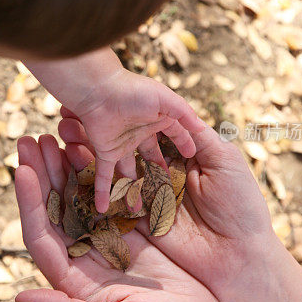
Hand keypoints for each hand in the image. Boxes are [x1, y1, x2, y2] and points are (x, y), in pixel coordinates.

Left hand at [15, 135, 225, 301]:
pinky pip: (106, 197)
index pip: (41, 236)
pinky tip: (90, 147)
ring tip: (51, 136)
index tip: (22, 170)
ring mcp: (104, 243)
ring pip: (76, 198)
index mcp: (71, 280)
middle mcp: (81, 259)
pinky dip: (96, 172)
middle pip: (52, 210)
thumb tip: (19, 298)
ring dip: (63, 168)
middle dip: (40, 175)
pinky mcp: (128, 233)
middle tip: (27, 140)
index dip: (30, 204)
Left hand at [59, 67, 203, 212]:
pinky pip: (105, 176)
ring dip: (132, 190)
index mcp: (156, 119)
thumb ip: (184, 114)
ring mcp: (122, 144)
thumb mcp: (165, 100)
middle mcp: (140, 133)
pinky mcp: (105, 152)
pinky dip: (102, 192)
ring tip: (137, 211)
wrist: (99, 90)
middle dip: (158, 173)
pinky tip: (102, 208)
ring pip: (130, 172)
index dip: (183, 144)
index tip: (192, 155)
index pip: (175, 134)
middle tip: (166, 192)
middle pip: (152, 158)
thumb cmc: (133, 91)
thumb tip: (202, 127)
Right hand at [62, 120, 276, 301]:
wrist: (239, 256)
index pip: (150, 130)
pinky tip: (72, 179)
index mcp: (184, 155)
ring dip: (91, 159)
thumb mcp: (225, 161)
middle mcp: (164, 173)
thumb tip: (175, 109)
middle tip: (69, 118)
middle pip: (128, 148)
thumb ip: (200, 135)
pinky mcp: (144, 220)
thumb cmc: (241, 204)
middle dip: (100, 134)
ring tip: (63, 144)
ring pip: (118, 172)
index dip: (128, 116)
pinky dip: (97, 195)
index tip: (100, 101)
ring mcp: (152, 196)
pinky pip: (117, 204)